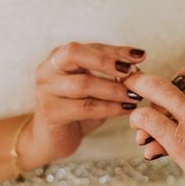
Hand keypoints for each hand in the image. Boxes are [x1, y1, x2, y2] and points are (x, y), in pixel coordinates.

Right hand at [21, 42, 146, 169]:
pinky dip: (109, 108)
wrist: (53, 139)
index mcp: (59, 56)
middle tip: (131, 72)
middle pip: (75, 53)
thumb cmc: (77, 108)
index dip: (115, 50)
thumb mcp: (93, 86)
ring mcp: (45, 90)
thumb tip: (138, 63)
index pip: (90, 47)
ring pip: (83, 83)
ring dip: (113, 89)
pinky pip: (85, 108)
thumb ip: (109, 73)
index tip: (139, 55)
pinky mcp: (51, 112)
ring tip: (134, 96)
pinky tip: (125, 109)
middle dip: (106, 61)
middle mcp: (48, 69)